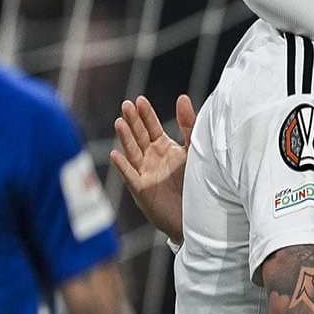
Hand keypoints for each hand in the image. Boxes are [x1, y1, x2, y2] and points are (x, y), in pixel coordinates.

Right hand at [110, 95, 196, 242]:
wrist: (197, 215)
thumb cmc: (195, 183)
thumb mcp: (193, 150)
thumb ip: (188, 125)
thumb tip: (182, 97)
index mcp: (163, 147)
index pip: (151, 127)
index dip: (146, 114)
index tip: (140, 100)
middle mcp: (151, 159)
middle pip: (139, 136)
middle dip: (133, 121)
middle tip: (126, 105)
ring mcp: (145, 174)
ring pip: (133, 153)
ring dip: (126, 138)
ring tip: (120, 122)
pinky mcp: (143, 191)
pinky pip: (131, 177)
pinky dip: (124, 166)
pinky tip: (116, 154)